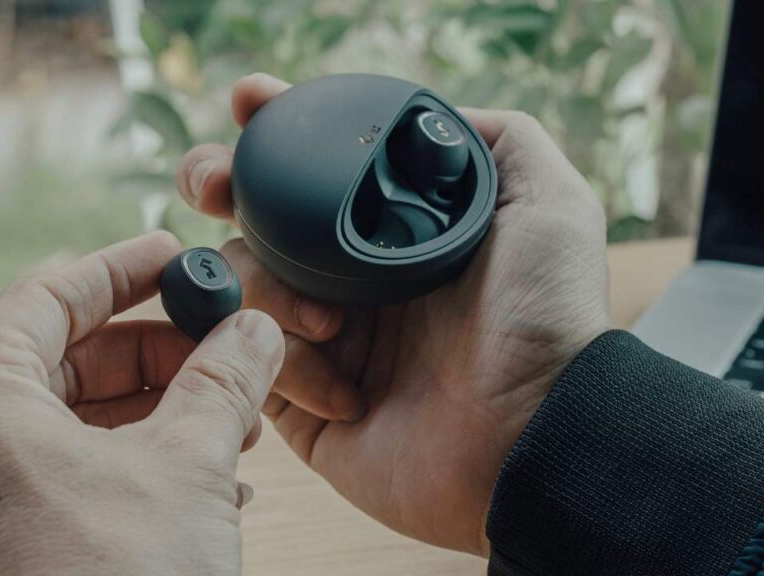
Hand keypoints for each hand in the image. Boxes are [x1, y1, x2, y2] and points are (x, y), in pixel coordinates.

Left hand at [0, 232, 284, 575]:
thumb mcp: (186, 467)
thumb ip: (224, 382)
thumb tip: (254, 330)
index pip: (50, 295)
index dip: (124, 269)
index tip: (176, 256)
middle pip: (66, 357)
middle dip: (158, 353)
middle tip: (223, 347)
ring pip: (73, 418)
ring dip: (160, 410)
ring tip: (231, 417)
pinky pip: (68, 471)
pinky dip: (137, 458)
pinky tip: (208, 476)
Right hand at [176, 74, 610, 554]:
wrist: (533, 433)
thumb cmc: (547, 317)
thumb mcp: (547, 204)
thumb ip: (501, 141)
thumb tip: (434, 119)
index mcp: (394, 235)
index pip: (318, 170)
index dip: (276, 129)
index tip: (250, 102)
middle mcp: (352, 280)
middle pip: (253, 216)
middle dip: (220, 183)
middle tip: (216, 185)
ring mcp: (322, 341)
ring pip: (239, 283)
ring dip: (270, 289)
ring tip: (333, 324)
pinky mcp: (303, 406)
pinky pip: (248, 364)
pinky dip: (288, 366)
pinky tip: (347, 393)